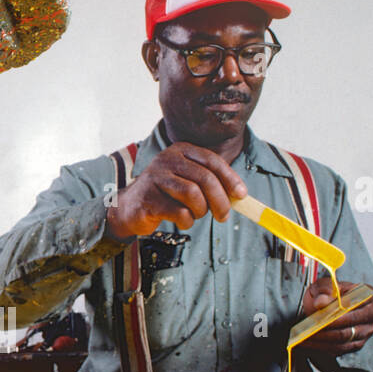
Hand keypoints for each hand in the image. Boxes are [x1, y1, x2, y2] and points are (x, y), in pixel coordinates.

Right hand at [106, 142, 247, 240]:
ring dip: (201, 210)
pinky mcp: (148, 198)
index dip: (230, 178)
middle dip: (220, 200)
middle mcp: (167, 159)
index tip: (242, 195)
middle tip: (224, 216)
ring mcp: (155, 177)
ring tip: (196, 215)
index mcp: (181, 150)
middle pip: (205, 178)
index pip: (212, 161)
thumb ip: (210, 183)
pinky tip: (182, 221)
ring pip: (192, 194)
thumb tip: (240, 195)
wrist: (130, 208)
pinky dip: (187, 221)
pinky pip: (179, 212)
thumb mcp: (187, 180)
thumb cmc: (165, 194)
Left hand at [298, 277, 372, 357]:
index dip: (336, 313)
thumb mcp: (323, 284)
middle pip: (349, 325)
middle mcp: (372, 314)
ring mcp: (366, 330)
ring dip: (321, 340)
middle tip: (307, 330)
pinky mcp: (357, 343)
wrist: (328, 304)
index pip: (354, 305)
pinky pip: (340, 348)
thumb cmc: (328, 293)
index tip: (319, 317)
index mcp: (369, 294)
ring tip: (303, 338)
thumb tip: (321, 302)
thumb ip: (324, 289)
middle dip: (326, 329)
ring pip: (343, 340)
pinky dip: (322, 347)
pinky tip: (307, 343)